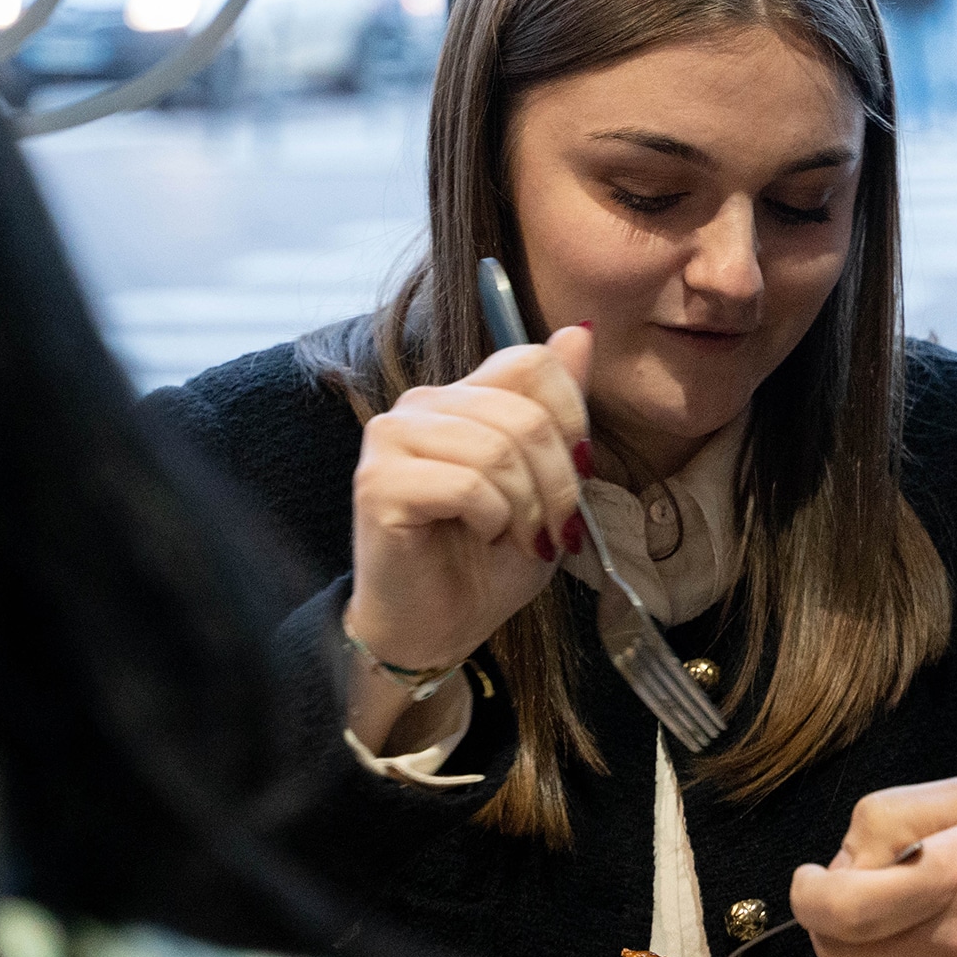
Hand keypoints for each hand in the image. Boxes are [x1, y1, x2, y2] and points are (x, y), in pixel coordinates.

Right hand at [346, 327, 593, 686]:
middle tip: (549, 528)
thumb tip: (580, 329)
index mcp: (465, 397)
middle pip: (525, 413)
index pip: (533, 361)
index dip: (573, 417)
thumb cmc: (490, 560)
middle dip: (557, 483)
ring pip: (497, 449)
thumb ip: (561, 409)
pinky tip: (479, 536)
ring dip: (525, 508)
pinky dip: (492, 520)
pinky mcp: (377, 482)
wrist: (439, 627)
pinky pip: (467, 485)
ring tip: (512, 536)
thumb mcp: (548, 480)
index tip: (576, 472)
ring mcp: (393, 438)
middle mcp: (423, 405)